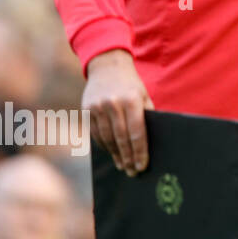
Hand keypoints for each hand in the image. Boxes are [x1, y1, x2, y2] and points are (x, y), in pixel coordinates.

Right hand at [83, 49, 153, 175]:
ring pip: (107, 138)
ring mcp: (97, 107)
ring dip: (116, 155)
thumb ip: (147, 115)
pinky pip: (96, 134)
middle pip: (121, 138)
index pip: (137, 132)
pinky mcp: (86, 110)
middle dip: (128, 157)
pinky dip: (105, 146)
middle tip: (133, 172)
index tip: (142, 166)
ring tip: (123, 166)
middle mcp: (113, 104)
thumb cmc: (131, 84)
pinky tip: (112, 153)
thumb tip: (151, 141)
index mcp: (131, 100)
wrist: (107, 66)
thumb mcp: (144, 95)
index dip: (140, 151)